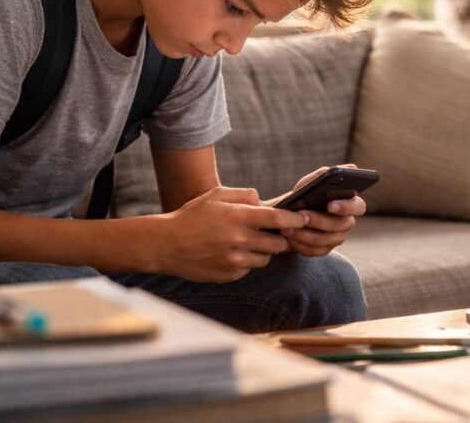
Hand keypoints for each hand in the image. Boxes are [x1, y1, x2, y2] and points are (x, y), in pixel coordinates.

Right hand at [149, 186, 308, 282]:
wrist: (165, 244)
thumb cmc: (192, 215)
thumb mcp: (216, 195)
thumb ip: (244, 195)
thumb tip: (264, 202)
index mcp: (239, 217)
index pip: (278, 218)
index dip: (295, 219)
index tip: (304, 218)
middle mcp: (240, 240)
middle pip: (279, 243)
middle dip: (280, 237)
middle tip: (273, 231)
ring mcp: (235, 260)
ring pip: (266, 258)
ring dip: (263, 250)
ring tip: (248, 241)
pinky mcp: (229, 275)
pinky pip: (249, 269)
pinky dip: (247, 261)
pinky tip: (233, 252)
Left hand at [278, 165, 366, 257]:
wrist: (287, 213)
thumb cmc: (304, 195)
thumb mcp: (310, 182)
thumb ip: (325, 174)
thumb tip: (348, 168)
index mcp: (349, 203)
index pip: (358, 206)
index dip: (346, 207)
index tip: (330, 204)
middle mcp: (346, 222)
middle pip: (339, 226)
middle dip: (319, 220)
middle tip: (301, 215)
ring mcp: (336, 237)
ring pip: (325, 240)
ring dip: (304, 234)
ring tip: (287, 227)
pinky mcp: (324, 249)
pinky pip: (315, 251)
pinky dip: (300, 245)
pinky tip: (288, 238)